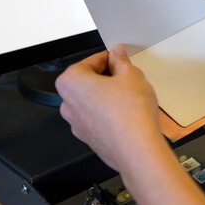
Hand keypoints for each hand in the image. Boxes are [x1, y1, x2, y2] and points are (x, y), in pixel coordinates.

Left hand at [55, 46, 162, 171]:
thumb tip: (117, 56)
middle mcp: (68, 104)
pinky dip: (111, 113)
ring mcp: (77, 124)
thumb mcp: (131, 75)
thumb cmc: (129, 115)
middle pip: (88, 82)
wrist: (136, 148)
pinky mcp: (90, 138)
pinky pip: (98, 119)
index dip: (109, 58)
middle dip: (108, 78)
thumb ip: (121, 61)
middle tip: (128, 77)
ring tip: (131, 97)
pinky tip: (129, 113)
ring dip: (109, 96)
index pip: (89, 61)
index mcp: (70, 83)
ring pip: (93, 102)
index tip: (119, 59)